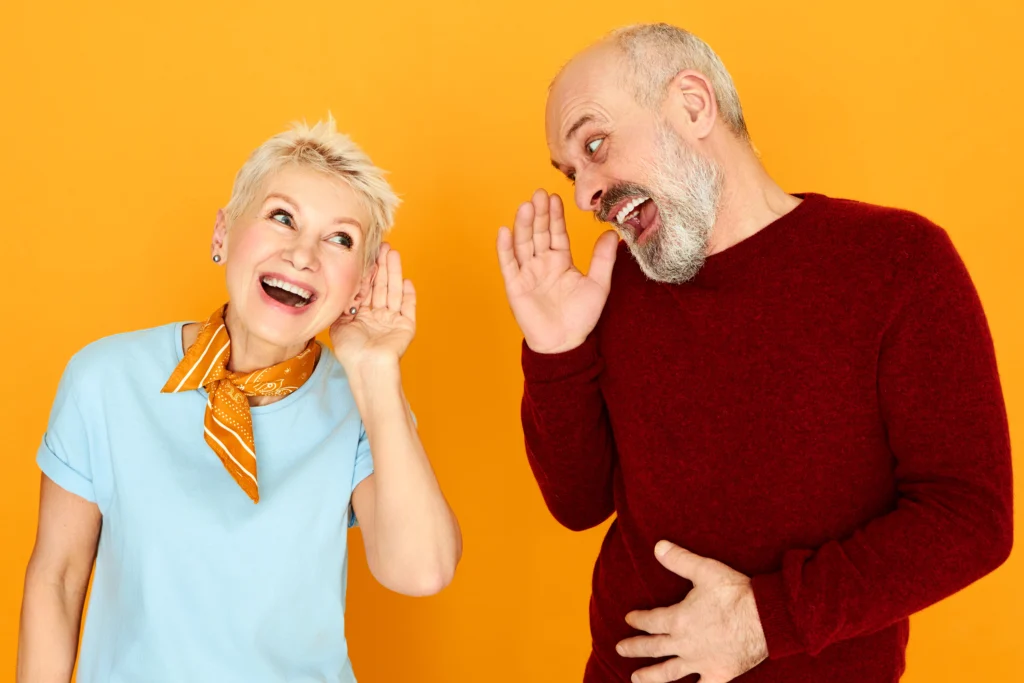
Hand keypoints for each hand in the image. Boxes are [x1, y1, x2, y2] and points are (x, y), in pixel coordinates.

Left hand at [331, 244, 415, 368]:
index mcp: (362, 315)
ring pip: (394, 292)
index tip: (368, 254)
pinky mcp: (406, 326)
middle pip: (381, 286)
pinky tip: (406, 281)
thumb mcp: (339, 323)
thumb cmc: (351, 351)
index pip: (366, 288)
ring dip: (394, 273)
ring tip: (394, 254)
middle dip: (383, 266)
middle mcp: (378, 316)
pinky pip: (408, 307)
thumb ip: (343, 305)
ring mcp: (393, 321)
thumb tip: (343, 287)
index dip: (368, 271)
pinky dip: (408, 295)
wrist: (367, 367)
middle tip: (384, 247)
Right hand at [496, 188, 618, 353]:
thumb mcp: (598, 284)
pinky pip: (508, 264)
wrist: (565, 344)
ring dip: (523, 225)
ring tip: (526, 205)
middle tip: (539, 193)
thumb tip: (611, 232)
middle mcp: (542, 263)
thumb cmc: (581, 317)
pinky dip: (505, 248)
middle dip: (538, 213)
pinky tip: (504, 231)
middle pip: (538, 233)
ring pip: (523, 244)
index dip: (555, 216)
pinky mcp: (515, 286)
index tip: (555, 197)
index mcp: (560, 260)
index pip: (556, 232)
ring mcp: (527, 273)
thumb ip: (603, 259)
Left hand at [617, 541, 768, 682]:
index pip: (651, 621)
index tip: (629, 619)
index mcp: (678, 620)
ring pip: (668, 672)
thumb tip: (657, 545)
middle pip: (653, 647)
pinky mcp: (718, 674)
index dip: (638, 619)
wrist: (765, 618)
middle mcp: (684, 644)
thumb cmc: (735, 593)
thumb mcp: (704, 570)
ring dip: (650, 676)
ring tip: (635, 679)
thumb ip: (679, 559)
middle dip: (635, 647)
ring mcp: (700, 661)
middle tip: (619, 648)